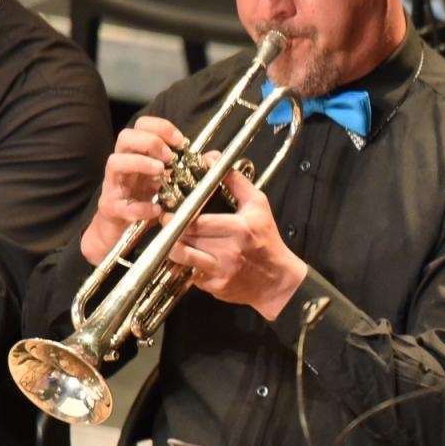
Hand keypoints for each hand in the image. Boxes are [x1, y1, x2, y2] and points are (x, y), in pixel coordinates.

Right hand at [80, 116, 188, 264]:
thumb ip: (189, 169)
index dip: (161, 127)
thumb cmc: (146, 200)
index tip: (181, 140)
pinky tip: (156, 210)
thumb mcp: (170, 182)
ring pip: (115, 162)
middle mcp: (124, 165)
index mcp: (138, 155)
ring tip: (160, 171)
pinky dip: (139, 207)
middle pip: (125, 137)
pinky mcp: (111, 208)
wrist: (123, 230)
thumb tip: (212, 157)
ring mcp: (114, 185)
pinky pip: (119, 204)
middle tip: (170, 156)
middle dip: (149, 141)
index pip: (142, 126)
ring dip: (139, 163)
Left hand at [166, 163, 306, 319]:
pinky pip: (191, 275)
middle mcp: (230, 251)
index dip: (180, 216)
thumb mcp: (258, 205)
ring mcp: (222, 271)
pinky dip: (186, 267)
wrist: (279, 280)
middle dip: (172, 230)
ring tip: (170, 240)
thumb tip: (212, 158)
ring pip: (183, 257)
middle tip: (165, 222)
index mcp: (240, 228)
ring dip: (173, 248)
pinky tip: (189, 259)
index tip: (170, 211)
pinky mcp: (216, 287)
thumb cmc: (266, 239)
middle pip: (187, 238)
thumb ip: (235, 180)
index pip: (198, 221)